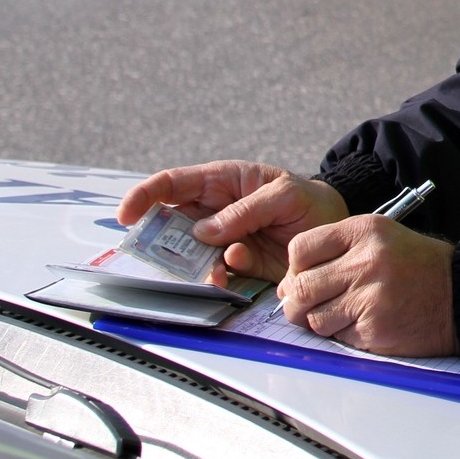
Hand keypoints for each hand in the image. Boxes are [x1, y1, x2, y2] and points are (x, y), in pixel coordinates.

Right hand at [117, 162, 348, 282]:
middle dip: (161, 238)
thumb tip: (203, 231)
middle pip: (171, 222)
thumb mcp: (285, 194)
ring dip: (190, 262)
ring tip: (212, 266)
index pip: (173, 183)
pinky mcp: (235, 265)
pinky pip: (212, 272)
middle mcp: (215, 211)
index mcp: (222, 182)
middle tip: (163, 252)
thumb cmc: (309, 200)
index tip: (126, 215)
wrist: (333, 231)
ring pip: (188, 253)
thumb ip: (246, 209)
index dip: (145, 196)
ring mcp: (222, 240)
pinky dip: (214, 276)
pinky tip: (228, 273)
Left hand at [278, 216, 457, 356]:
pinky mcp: (375, 326)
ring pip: (313, 318)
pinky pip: (337, 337)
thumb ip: (336, 254)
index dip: (296, 269)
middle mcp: (366, 259)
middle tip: (315, 305)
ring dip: (323, 322)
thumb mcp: (381, 240)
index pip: (300, 249)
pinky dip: (346, 336)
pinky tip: (369, 323)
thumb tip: (289, 286)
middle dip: (299, 303)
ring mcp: (370, 294)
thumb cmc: (419, 268)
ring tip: (348, 315)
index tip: (307, 277)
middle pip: (300, 287)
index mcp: (365, 230)